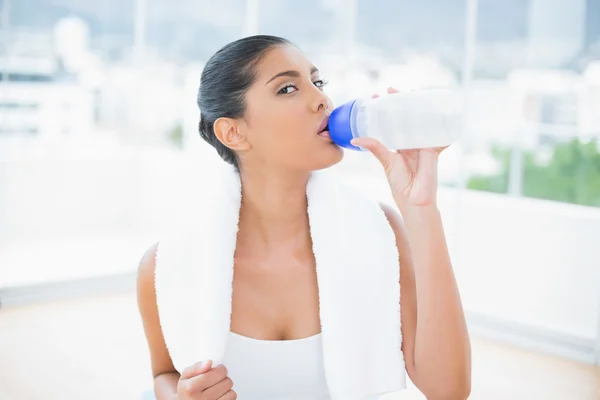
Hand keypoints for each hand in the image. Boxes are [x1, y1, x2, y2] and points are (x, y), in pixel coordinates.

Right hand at [177, 360, 236, 399]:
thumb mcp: (185, 376)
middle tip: (215, 380)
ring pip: (231, 393)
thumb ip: (196, 367)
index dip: (220, 369)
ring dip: (226, 389)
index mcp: (191, 388)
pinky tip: (219, 396)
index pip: (218, 373)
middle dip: (222, 379)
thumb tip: (209, 363)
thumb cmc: (187, 390)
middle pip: (227, 382)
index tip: (217, 370)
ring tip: (217, 389)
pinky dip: (227, 397)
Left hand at [351, 87, 447, 209]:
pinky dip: (443, 127)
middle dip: (402, 102)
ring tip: (412, 92)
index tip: (378, 96)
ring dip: (420, 107)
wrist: (414, 200)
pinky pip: (440, 136)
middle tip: (391, 90)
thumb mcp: (386, 162)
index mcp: (402, 145)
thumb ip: (375, 147)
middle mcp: (414, 142)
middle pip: (410, 118)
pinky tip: (442, 112)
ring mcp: (425, 145)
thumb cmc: (401, 184)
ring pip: (424, 121)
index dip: (388, 109)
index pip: (395, 122)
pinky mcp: (434, 150)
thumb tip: (355, 139)